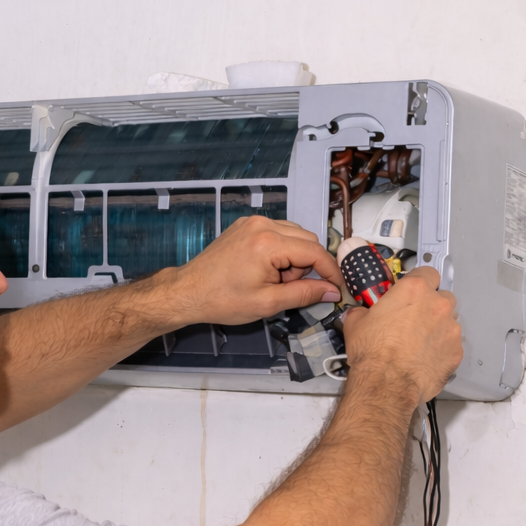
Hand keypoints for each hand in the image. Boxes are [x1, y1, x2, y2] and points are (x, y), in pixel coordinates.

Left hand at [172, 215, 343, 324]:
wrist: (189, 292)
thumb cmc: (220, 299)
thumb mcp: (268, 303)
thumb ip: (304, 294)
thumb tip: (331, 291)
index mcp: (268, 244)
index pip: (315, 251)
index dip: (330, 271)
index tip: (337, 286)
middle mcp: (262, 226)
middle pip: (307, 240)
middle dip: (306, 266)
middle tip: (289, 288)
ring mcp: (252, 222)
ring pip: (294, 235)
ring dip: (294, 258)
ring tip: (273, 280)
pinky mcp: (246, 225)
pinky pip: (277, 233)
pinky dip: (280, 251)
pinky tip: (265, 270)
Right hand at [340, 267, 462, 405]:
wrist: (387, 384)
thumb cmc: (371, 352)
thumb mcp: (355, 323)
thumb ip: (364, 312)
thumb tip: (362, 314)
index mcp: (414, 290)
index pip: (428, 273)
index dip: (420, 282)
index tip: (412, 293)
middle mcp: (438, 305)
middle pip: (443, 296)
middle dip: (431, 306)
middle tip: (414, 321)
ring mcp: (451, 328)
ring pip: (449, 322)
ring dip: (438, 328)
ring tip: (419, 344)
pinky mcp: (456, 352)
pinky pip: (451, 345)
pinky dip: (441, 350)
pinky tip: (425, 360)